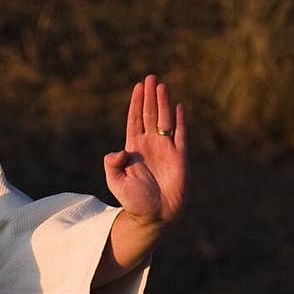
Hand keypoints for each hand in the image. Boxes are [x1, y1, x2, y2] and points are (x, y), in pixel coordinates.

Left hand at [103, 74, 186, 228]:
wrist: (154, 217)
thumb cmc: (133, 202)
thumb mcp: (116, 183)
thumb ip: (112, 165)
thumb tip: (120, 150)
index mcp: (133, 149)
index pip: (135, 120)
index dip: (136, 103)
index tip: (137, 86)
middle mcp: (150, 146)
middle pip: (150, 115)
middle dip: (149, 96)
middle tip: (150, 77)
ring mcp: (165, 150)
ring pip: (164, 120)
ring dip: (163, 103)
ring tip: (161, 85)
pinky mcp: (180, 157)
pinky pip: (181, 134)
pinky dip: (180, 120)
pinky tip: (179, 106)